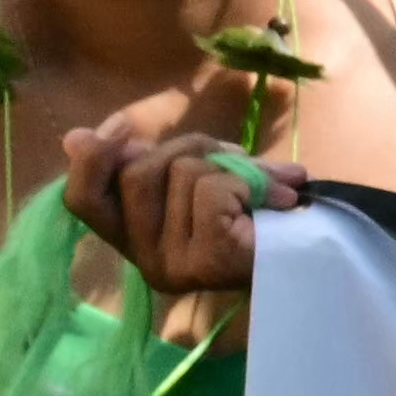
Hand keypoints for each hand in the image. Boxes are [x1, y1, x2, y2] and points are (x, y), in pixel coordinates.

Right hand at [56, 110, 258, 296]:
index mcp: (134, 240)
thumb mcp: (197, 178)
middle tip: (234, 159)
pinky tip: (278, 201)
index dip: (92, 158)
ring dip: (229, 164)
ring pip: (180, 174)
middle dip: (190, 147)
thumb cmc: (257, 215)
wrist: (321, 258)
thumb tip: (75, 137)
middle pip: (138, 171)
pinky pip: (211, 191)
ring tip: (268, 184)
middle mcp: (145, 261)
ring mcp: (175, 266)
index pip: (82, 199)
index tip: (118, 129)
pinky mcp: (210, 262)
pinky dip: (247, 182)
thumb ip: (147, 161)